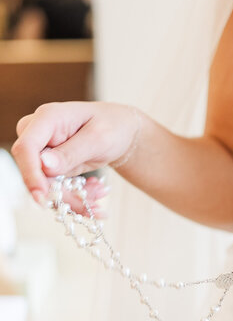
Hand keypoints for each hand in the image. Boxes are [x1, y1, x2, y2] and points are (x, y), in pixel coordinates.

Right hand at [11, 101, 141, 213]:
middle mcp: (37, 133)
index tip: (42, 197)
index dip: (30, 173)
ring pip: (44, 186)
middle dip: (61, 193)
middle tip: (93, 203)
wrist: (119, 130)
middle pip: (34, 171)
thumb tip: (44, 165)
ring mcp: (40, 151)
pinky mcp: (47, 167)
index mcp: (47, 118)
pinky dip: (74, 196)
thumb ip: (71, 152)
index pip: (26, 147)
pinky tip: (95, 191)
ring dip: (72, 198)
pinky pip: (53, 188)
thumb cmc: (112, 126)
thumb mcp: (99, 138)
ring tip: (100, 194)